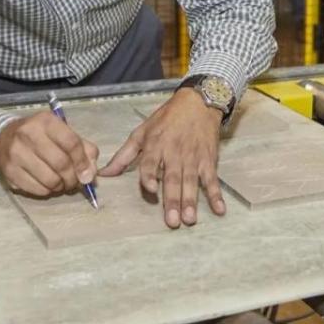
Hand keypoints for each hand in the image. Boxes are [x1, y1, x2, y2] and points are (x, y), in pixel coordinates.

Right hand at [0, 111, 98, 196]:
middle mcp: (28, 134)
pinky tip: (47, 185)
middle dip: (73, 178)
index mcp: (46, 121)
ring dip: (60, 187)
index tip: (87, 174)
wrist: (3, 139)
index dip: (83, 162)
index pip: (71, 143)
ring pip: (49, 180)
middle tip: (75, 182)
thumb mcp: (63, 133)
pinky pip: (36, 189)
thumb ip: (84, 149)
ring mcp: (16, 153)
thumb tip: (90, 174)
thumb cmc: (40, 136)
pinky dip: (47, 191)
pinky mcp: (9, 171)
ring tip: (61, 183)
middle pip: (61, 164)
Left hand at [99, 88, 225, 227]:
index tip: (150, 190)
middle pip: (173, 178)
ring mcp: (193, 157)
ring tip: (190, 219)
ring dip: (191, 201)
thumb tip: (104, 173)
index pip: (151, 163)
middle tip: (173, 221)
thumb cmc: (166, 118)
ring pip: (191, 182)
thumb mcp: (142, 132)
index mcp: (156, 145)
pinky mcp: (208, 160)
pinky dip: (216, 194)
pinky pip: (212, 179)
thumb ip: (124, 156)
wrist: (198, 102)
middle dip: (173, 200)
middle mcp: (175, 153)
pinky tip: (219, 209)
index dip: (150, 176)